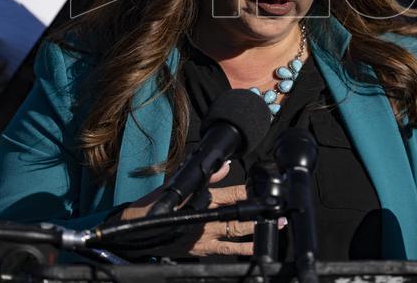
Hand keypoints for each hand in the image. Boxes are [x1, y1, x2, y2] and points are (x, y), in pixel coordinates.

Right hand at [120, 162, 283, 256]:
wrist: (137, 229)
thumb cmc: (155, 205)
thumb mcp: (178, 184)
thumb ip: (205, 176)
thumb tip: (224, 165)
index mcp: (201, 199)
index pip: (232, 194)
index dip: (250, 192)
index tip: (266, 189)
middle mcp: (205, 218)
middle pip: (240, 216)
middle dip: (261, 214)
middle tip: (280, 212)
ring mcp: (204, 236)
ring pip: (237, 235)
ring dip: (258, 232)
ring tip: (276, 227)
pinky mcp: (201, 249)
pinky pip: (226, 250)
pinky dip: (242, 249)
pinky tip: (255, 248)